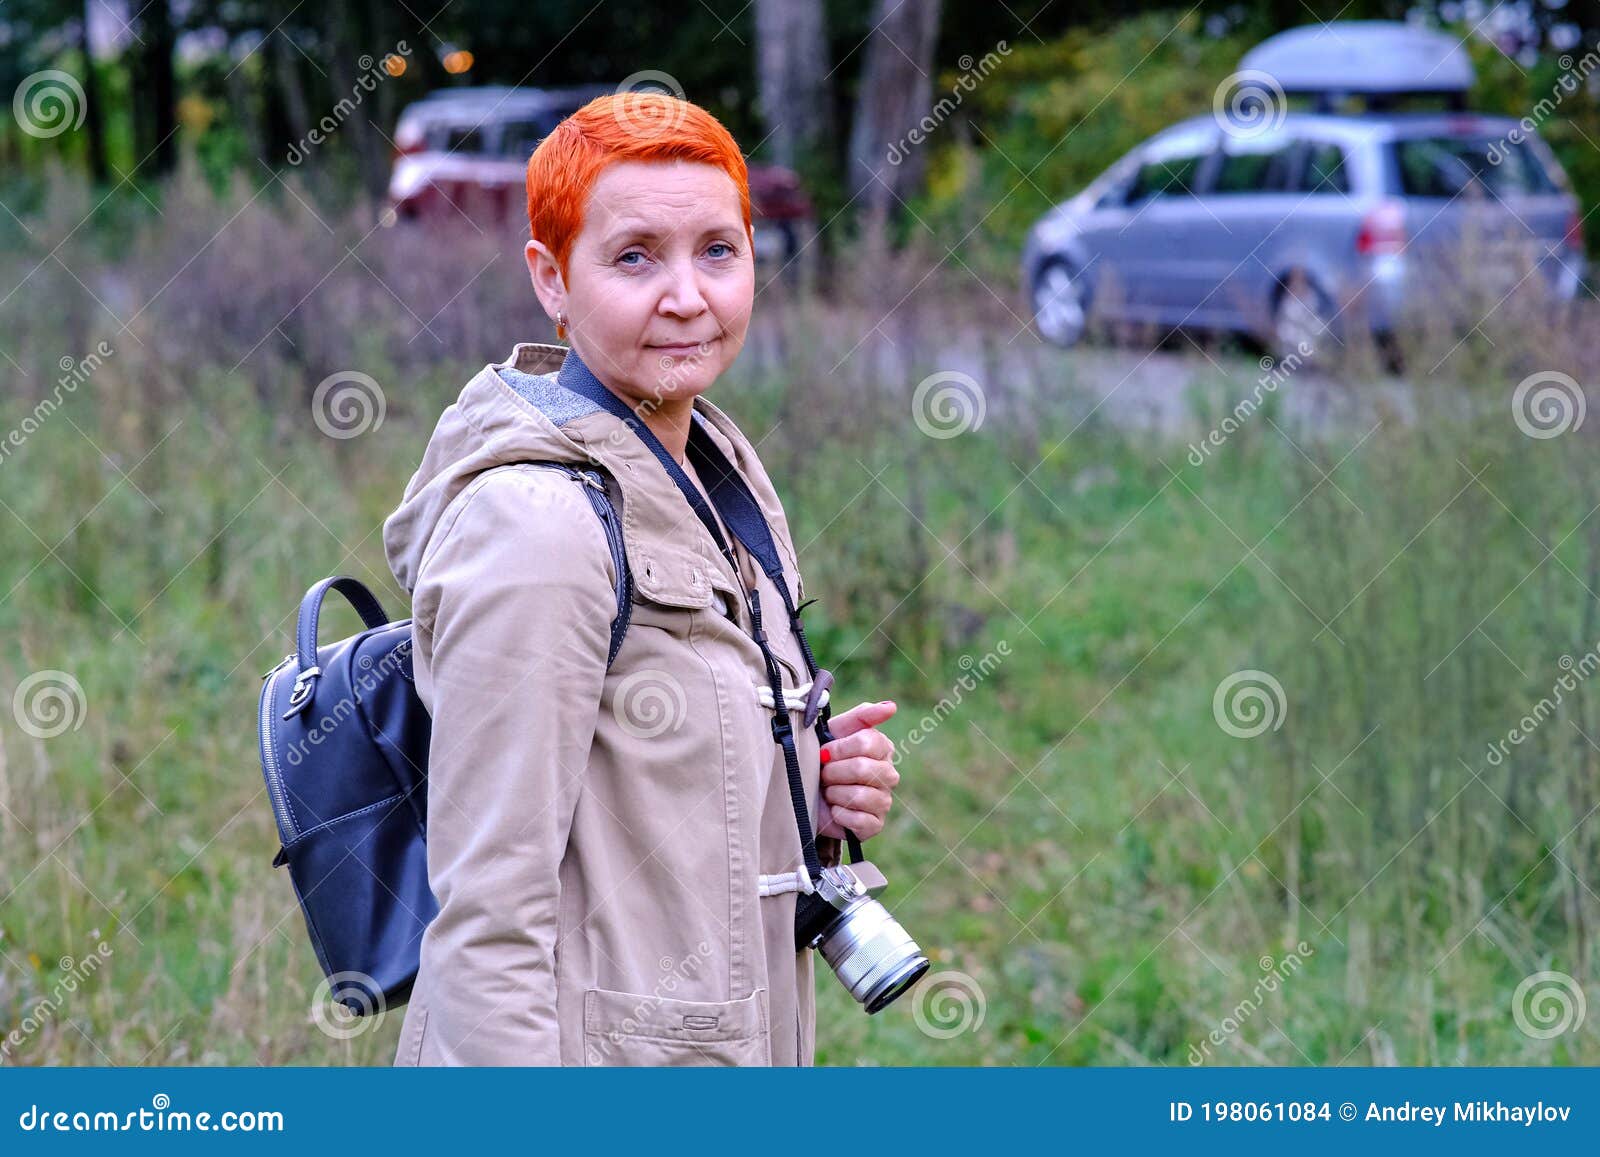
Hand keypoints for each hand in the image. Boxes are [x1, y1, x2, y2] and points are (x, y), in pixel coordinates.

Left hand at [816, 700, 899, 839]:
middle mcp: (888, 774)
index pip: (867, 742)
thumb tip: (891, 706)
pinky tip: (834, 809)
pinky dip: (839, 814)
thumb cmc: (823, 758)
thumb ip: (862, 715)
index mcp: (883, 748)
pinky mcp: (875, 825)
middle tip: (824, 774)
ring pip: (860, 795)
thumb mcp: (836, 731)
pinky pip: (859, 820)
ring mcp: (884, 801)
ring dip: (834, 793)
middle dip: (833, 772)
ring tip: (829, 791)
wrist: (806, 792)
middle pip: (862, 768)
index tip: (824, 753)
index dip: (839, 748)